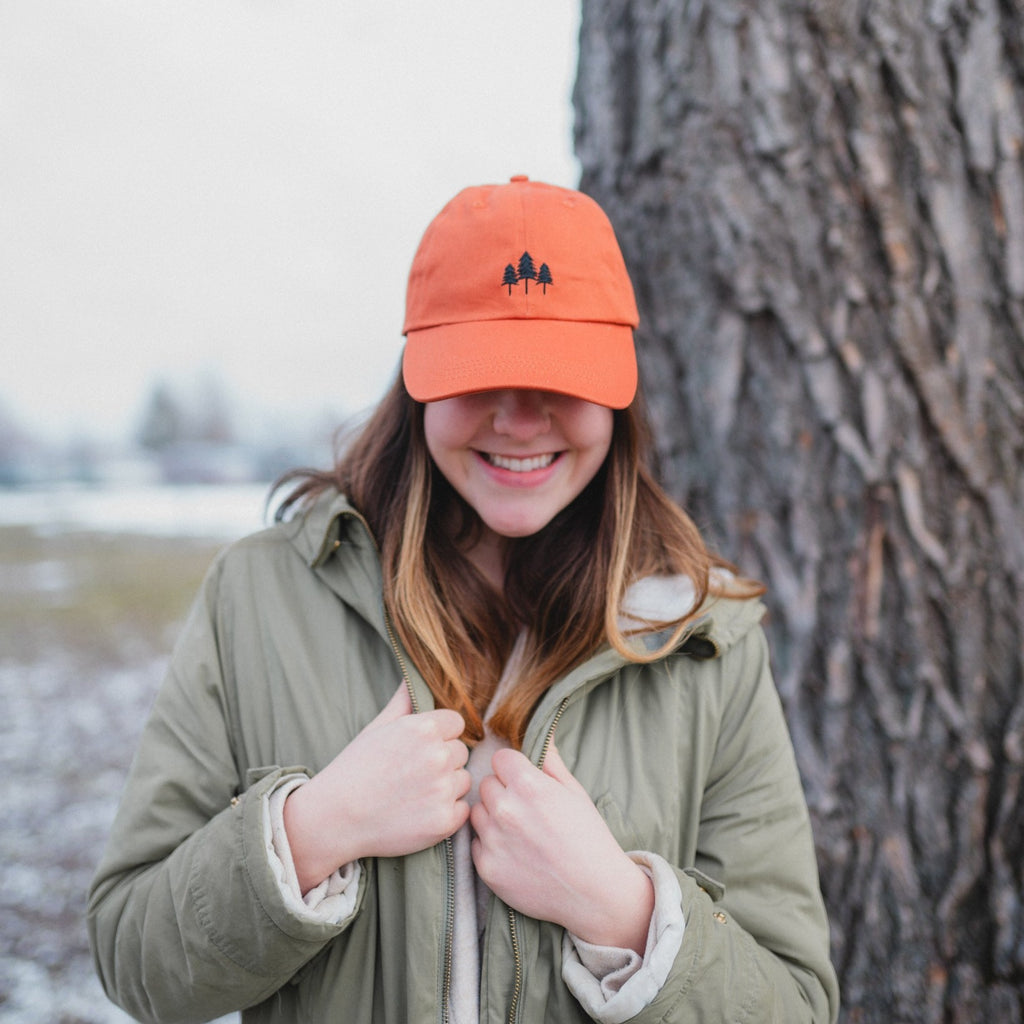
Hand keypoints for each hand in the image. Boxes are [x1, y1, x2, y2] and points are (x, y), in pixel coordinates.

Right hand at [284, 684, 470, 891]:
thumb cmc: (355, 769)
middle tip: (412, 774)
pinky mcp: (444, 821)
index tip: (421, 748)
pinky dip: (446, 813)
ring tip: (413, 793)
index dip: (441, 735)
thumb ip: (404, 701)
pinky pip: (462, 809)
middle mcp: (437, 756)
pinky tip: (419, 812)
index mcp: (424, 729)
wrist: (335, 818)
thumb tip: (414, 674)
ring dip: (446, 786)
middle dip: (443, 760)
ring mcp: (442, 790)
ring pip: (462, 780)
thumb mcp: (377, 727)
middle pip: (461, 752)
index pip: (456, 723)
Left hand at [470, 743, 653, 954]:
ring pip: (477, 812)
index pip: (500, 759)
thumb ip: (550, 760)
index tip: (523, 780)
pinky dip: (490, 845)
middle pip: (486, 784)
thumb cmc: (588, 837)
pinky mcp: (486, 868)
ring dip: (492, 816)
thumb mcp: (574, 791)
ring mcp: (494, 840)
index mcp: (528, 786)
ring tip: (518, 830)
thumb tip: (541, 733)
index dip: (513, 768)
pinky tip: (514, 852)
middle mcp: (506, 810)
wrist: (594, 892)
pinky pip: (476, 843)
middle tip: (524, 808)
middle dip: (502, 791)